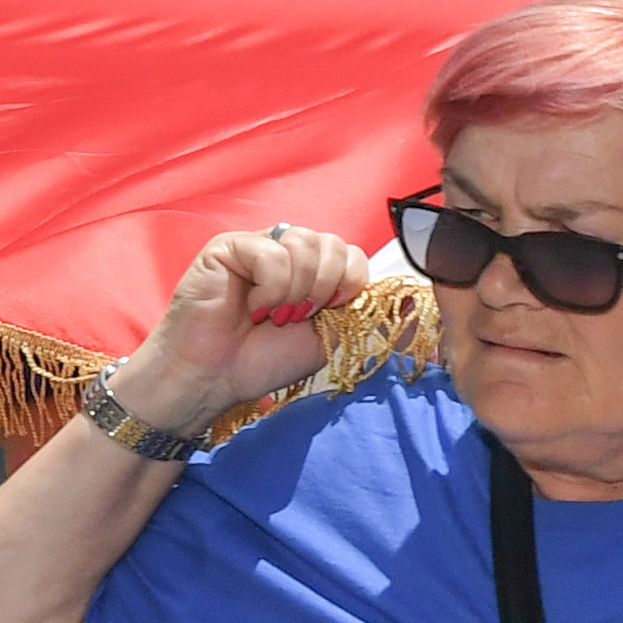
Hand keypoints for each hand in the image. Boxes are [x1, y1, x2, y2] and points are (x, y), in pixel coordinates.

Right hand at [111, 224, 371, 429]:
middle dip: (322, 291)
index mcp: (313, 270)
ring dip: (295, 292)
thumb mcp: (325, 337)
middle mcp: (287, 251)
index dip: (348, 285)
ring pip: (305, 245)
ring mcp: (258, 244)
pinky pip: (273, 254)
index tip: (326, 314)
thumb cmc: (262, 360)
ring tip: (270, 315)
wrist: (214, 378)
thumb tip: (408, 300)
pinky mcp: (230, 246)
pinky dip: (270, 290)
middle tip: (292, 318)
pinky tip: (250, 308)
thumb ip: (359, 313)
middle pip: (333, 245)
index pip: (352, 254)